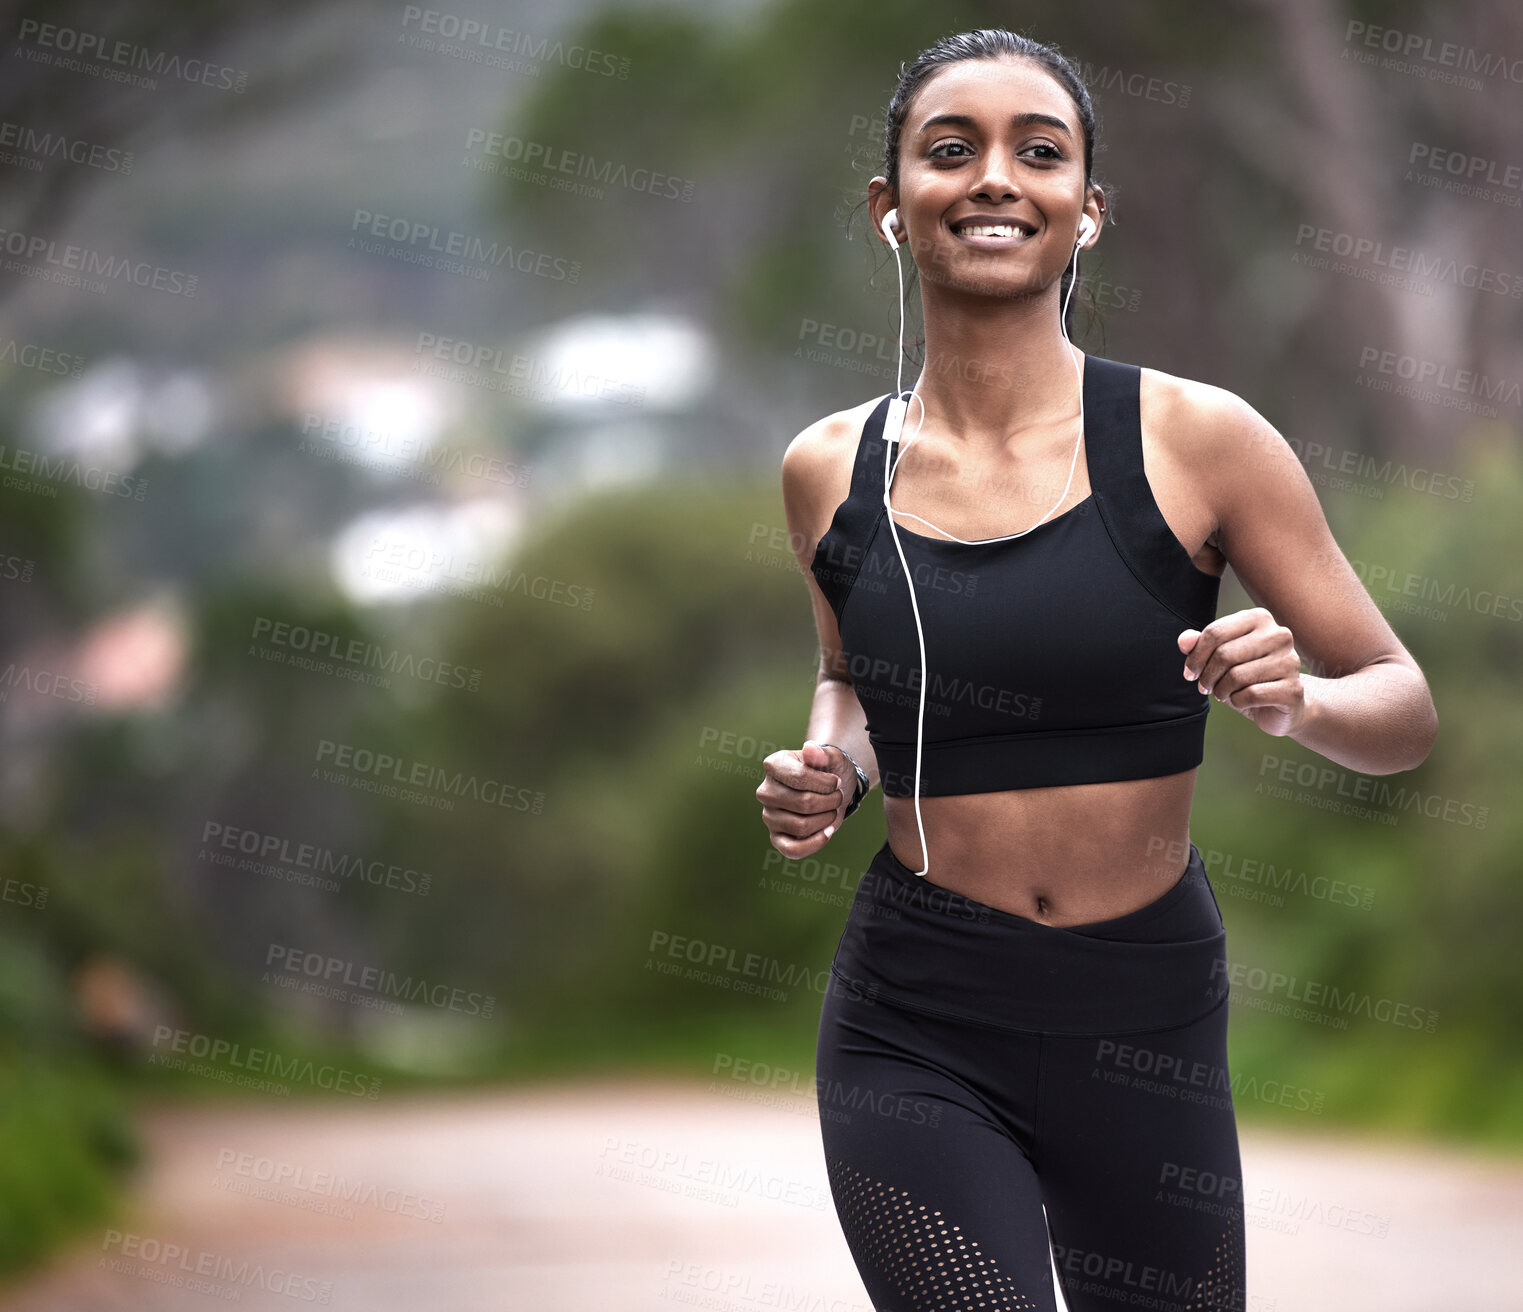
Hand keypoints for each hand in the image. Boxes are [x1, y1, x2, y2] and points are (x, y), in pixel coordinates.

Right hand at [756, 739, 851, 856]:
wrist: (833, 789)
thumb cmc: (830, 770)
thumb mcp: (833, 757)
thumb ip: (822, 753)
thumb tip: (810, 748)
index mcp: (774, 765)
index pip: (800, 778)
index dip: (826, 783)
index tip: (836, 781)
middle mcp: (766, 791)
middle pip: (803, 803)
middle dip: (830, 802)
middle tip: (837, 796)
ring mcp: (769, 816)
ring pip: (801, 826)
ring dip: (826, 819)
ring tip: (832, 810)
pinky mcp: (777, 838)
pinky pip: (792, 850)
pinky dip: (815, 843)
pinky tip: (828, 831)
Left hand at [1178, 607, 1306, 736]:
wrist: (1283, 703)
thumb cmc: (1247, 676)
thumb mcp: (1219, 658)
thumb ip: (1199, 644)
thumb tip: (1184, 641)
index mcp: (1259, 618)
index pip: (1215, 632)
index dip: (1195, 656)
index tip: (1190, 672)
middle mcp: (1279, 635)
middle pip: (1224, 654)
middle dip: (1207, 675)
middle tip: (1205, 687)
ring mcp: (1290, 661)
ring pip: (1236, 676)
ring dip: (1221, 690)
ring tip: (1222, 693)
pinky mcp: (1293, 688)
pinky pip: (1251, 694)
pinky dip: (1237, 702)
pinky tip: (1240, 701)